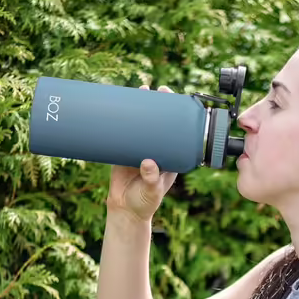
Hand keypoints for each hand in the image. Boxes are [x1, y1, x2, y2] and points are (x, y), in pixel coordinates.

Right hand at [106, 84, 178, 221]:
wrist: (125, 210)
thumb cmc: (145, 203)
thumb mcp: (151, 192)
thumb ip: (151, 179)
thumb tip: (148, 162)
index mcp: (171, 158)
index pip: (177, 133)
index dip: (178, 117)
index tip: (178, 103)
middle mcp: (157, 150)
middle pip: (160, 123)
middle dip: (160, 105)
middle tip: (159, 89)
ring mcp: (140, 148)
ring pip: (142, 123)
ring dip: (141, 106)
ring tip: (141, 89)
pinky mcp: (123, 150)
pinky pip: (124, 131)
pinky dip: (122, 118)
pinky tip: (119, 104)